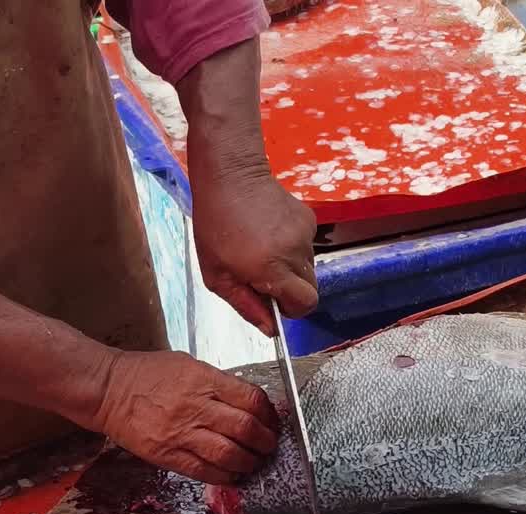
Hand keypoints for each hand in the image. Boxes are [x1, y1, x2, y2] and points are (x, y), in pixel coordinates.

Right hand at [90, 350, 277, 484]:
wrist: (108, 390)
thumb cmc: (148, 374)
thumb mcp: (189, 365)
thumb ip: (219, 384)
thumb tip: (248, 403)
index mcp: (205, 381)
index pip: (252, 400)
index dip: (270, 415)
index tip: (272, 422)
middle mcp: (197, 407)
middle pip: (246, 429)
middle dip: (265, 442)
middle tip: (269, 446)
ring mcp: (182, 433)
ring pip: (229, 454)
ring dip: (249, 462)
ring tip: (254, 463)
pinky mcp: (167, 455)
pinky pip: (204, 471)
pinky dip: (224, 476)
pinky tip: (231, 474)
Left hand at [190, 169, 317, 334]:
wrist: (230, 174)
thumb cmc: (215, 223)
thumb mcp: (216, 274)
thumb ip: (245, 305)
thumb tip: (270, 328)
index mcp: (271, 269)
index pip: (305, 304)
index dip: (291, 309)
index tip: (274, 301)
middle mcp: (294, 253)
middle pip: (310, 289)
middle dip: (291, 291)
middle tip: (265, 278)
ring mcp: (305, 235)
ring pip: (308, 268)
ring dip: (290, 268)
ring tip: (263, 249)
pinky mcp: (309, 219)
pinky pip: (306, 246)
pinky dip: (291, 247)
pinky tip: (270, 232)